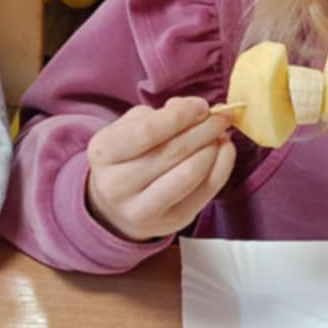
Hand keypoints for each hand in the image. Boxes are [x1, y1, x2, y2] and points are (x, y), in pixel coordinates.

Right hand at [85, 97, 237, 241]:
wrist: (116, 204)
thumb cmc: (127, 156)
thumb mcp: (129, 128)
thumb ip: (159, 114)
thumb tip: (194, 109)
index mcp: (103, 153)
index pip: (147, 132)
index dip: (180, 116)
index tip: (201, 105)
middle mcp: (118, 185)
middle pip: (173, 151)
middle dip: (204, 129)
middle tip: (222, 115)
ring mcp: (144, 209)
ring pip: (191, 173)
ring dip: (214, 148)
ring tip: (220, 133)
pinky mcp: (172, 221)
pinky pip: (207, 191)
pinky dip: (223, 166)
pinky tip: (224, 150)